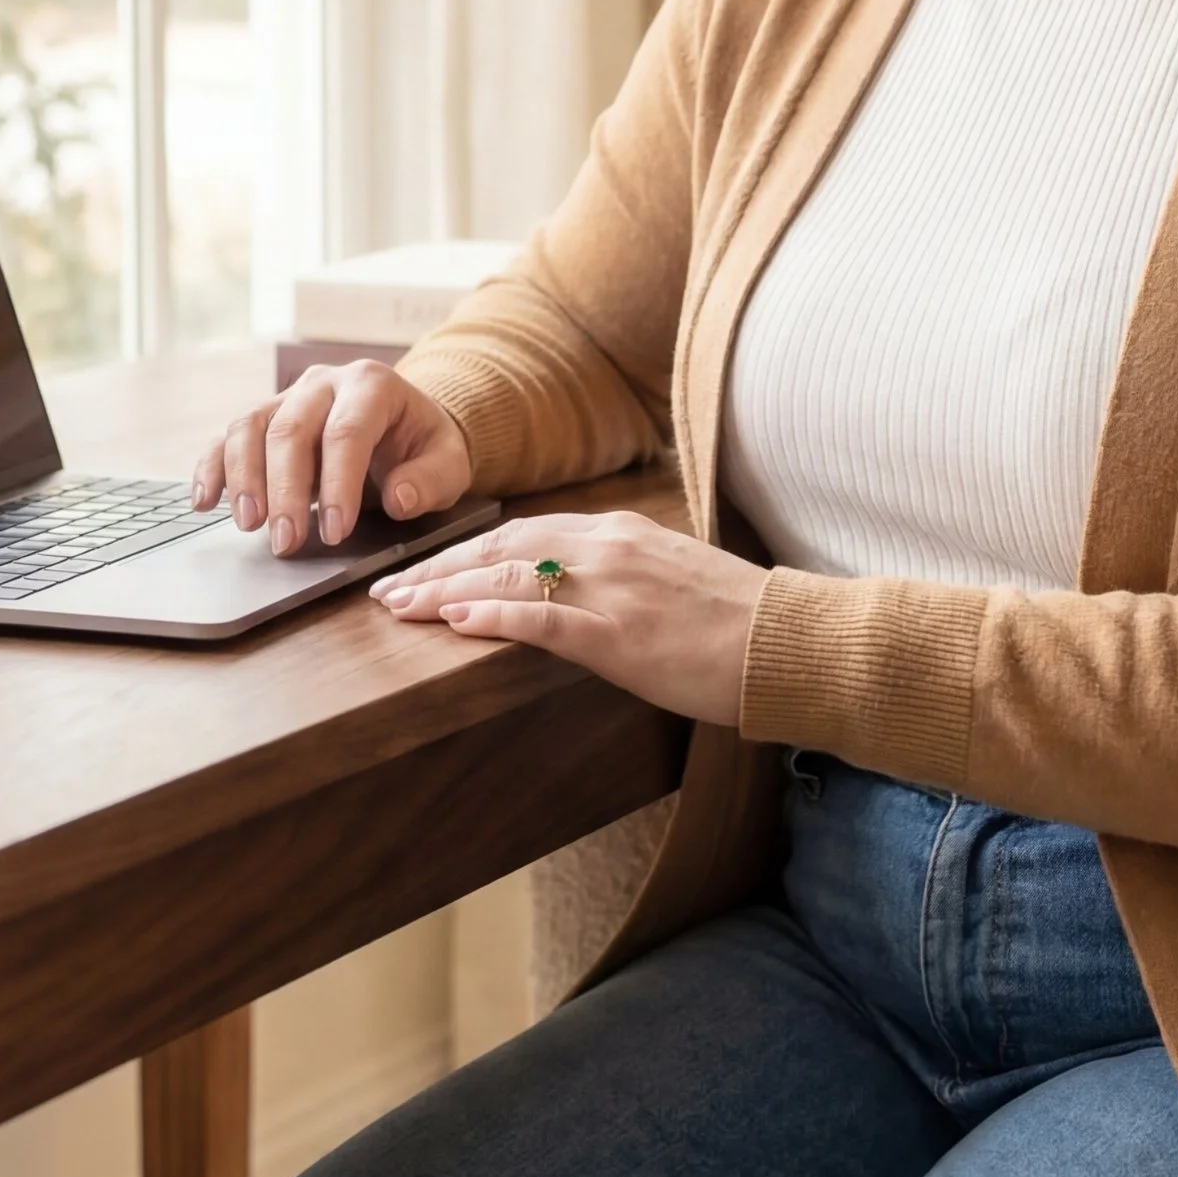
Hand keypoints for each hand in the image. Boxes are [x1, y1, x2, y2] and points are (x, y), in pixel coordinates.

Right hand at [193, 361, 473, 554]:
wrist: (404, 425)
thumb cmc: (423, 447)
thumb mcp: (448, 462)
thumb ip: (430, 480)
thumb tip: (400, 498)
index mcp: (372, 385)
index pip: (346, 432)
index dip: (338, 484)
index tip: (335, 532)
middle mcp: (323, 383)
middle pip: (290, 430)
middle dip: (285, 492)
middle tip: (286, 543)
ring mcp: (287, 397)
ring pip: (249, 427)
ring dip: (243, 479)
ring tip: (248, 525)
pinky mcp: (263, 418)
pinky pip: (227, 438)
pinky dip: (211, 468)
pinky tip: (204, 502)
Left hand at [369, 508, 767, 727]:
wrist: (789, 644)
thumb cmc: (738, 624)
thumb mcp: (672, 581)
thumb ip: (620, 576)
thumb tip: (574, 593)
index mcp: (619, 533)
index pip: (522, 533)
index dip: (465, 551)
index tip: (424, 570)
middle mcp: (608, 548)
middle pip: (501, 547)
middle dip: (438, 568)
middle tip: (388, 591)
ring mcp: (613, 588)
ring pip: (508, 577)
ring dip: (445, 591)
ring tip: (400, 609)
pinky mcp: (620, 635)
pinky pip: (543, 618)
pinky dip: (492, 614)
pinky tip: (455, 621)